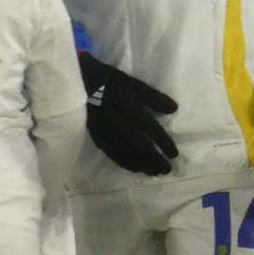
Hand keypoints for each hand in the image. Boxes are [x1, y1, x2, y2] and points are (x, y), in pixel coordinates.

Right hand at [77, 52, 178, 175]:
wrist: (79, 84)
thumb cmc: (109, 81)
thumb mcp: (134, 84)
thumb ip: (154, 98)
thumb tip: (174, 109)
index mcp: (134, 113)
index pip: (154, 133)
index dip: (165, 145)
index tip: (174, 155)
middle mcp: (124, 128)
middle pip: (143, 149)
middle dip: (156, 161)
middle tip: (167, 170)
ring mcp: (111, 136)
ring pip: (130, 156)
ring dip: (143, 166)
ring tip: (154, 173)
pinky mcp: (99, 140)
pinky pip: (115, 156)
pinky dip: (126, 164)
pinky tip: (134, 169)